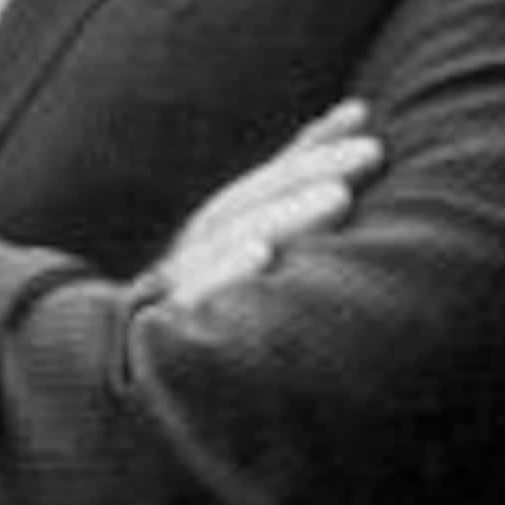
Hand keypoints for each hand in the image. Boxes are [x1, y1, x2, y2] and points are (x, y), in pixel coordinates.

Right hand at [143, 100, 379, 307]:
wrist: (132, 389)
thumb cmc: (210, 320)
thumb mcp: (244, 262)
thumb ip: (288, 201)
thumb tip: (351, 131)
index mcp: (217, 233)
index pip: (269, 179)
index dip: (313, 145)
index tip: (362, 115)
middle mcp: (197, 248)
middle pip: (254, 199)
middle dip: (312, 171)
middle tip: (372, 152)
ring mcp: (180, 284)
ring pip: (231, 237)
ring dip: (285, 214)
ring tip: (339, 198)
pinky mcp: (166, 326)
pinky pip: (198, 296)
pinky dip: (226, 270)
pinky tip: (262, 255)